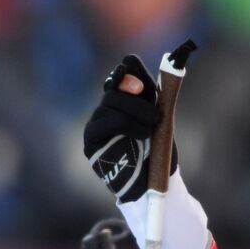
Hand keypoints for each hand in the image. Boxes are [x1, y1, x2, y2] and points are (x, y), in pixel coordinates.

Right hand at [82, 55, 175, 202]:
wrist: (153, 185)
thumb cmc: (156, 152)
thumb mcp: (158, 119)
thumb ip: (149, 94)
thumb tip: (137, 64)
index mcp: (123, 103)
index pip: (119, 77)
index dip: (126, 71)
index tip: (132, 63)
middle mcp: (105, 111)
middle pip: (114, 90)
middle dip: (134, 94)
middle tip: (152, 106)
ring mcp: (95, 125)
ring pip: (109, 103)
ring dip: (135, 111)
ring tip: (151, 127)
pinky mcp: (91, 141)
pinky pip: (104, 123)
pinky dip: (125, 124)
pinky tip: (141, 134)